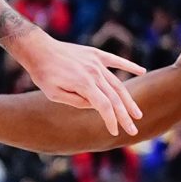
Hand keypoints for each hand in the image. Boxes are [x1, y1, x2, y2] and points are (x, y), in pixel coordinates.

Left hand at [13, 36, 145, 135]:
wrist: (38, 49)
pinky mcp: (95, 54)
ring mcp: (96, 62)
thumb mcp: (54, 94)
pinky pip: (116, 61)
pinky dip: (129, 66)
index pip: (104, 106)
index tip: (115, 132)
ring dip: (129, 99)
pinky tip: (142, 71)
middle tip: (133, 130)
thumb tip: (95, 106)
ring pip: (118, 83)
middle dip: (125, 116)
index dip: (111, 120)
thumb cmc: (43, 74)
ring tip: (137, 113)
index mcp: (84, 84)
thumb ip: (76, 102)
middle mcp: (94, 72)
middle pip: (115, 98)